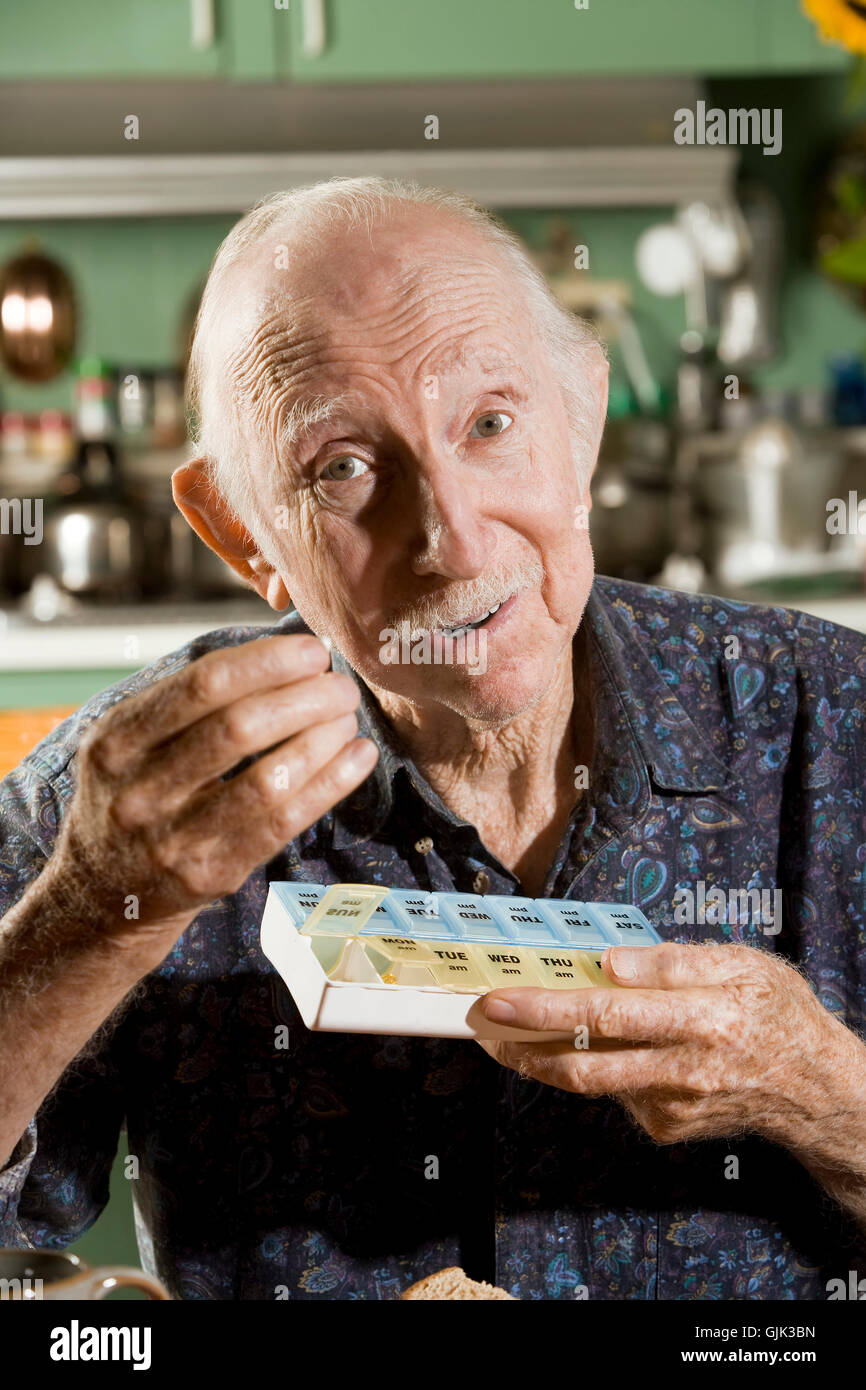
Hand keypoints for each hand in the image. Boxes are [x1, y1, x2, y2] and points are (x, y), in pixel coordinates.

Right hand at [45, 634, 378, 950]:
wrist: (103, 891)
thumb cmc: (133, 792)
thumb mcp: (129, 741)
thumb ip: (188, 702)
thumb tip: (284, 655)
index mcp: (118, 739)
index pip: (204, 685)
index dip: (268, 662)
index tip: (313, 651)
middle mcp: (140, 789)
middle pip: (240, 729)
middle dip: (304, 698)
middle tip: (341, 686)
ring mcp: (176, 838)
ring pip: (268, 780)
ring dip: (322, 741)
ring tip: (349, 719)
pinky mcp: (212, 874)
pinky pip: (284, 823)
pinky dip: (330, 784)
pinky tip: (359, 757)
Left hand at [478, 941, 860, 1148]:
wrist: (812, 1089)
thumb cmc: (775, 1012)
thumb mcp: (742, 965)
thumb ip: (673, 963)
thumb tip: (609, 963)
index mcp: (704, 1019)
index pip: (609, 1013)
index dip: (547, 1009)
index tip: (500, 998)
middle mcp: (684, 1070)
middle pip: (586, 1060)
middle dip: (523, 1042)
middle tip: (481, 1020)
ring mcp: (671, 1106)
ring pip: (591, 1082)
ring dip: (541, 1058)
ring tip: (505, 1034)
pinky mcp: (664, 1127)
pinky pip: (615, 1092)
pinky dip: (593, 1068)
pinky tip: (583, 1047)